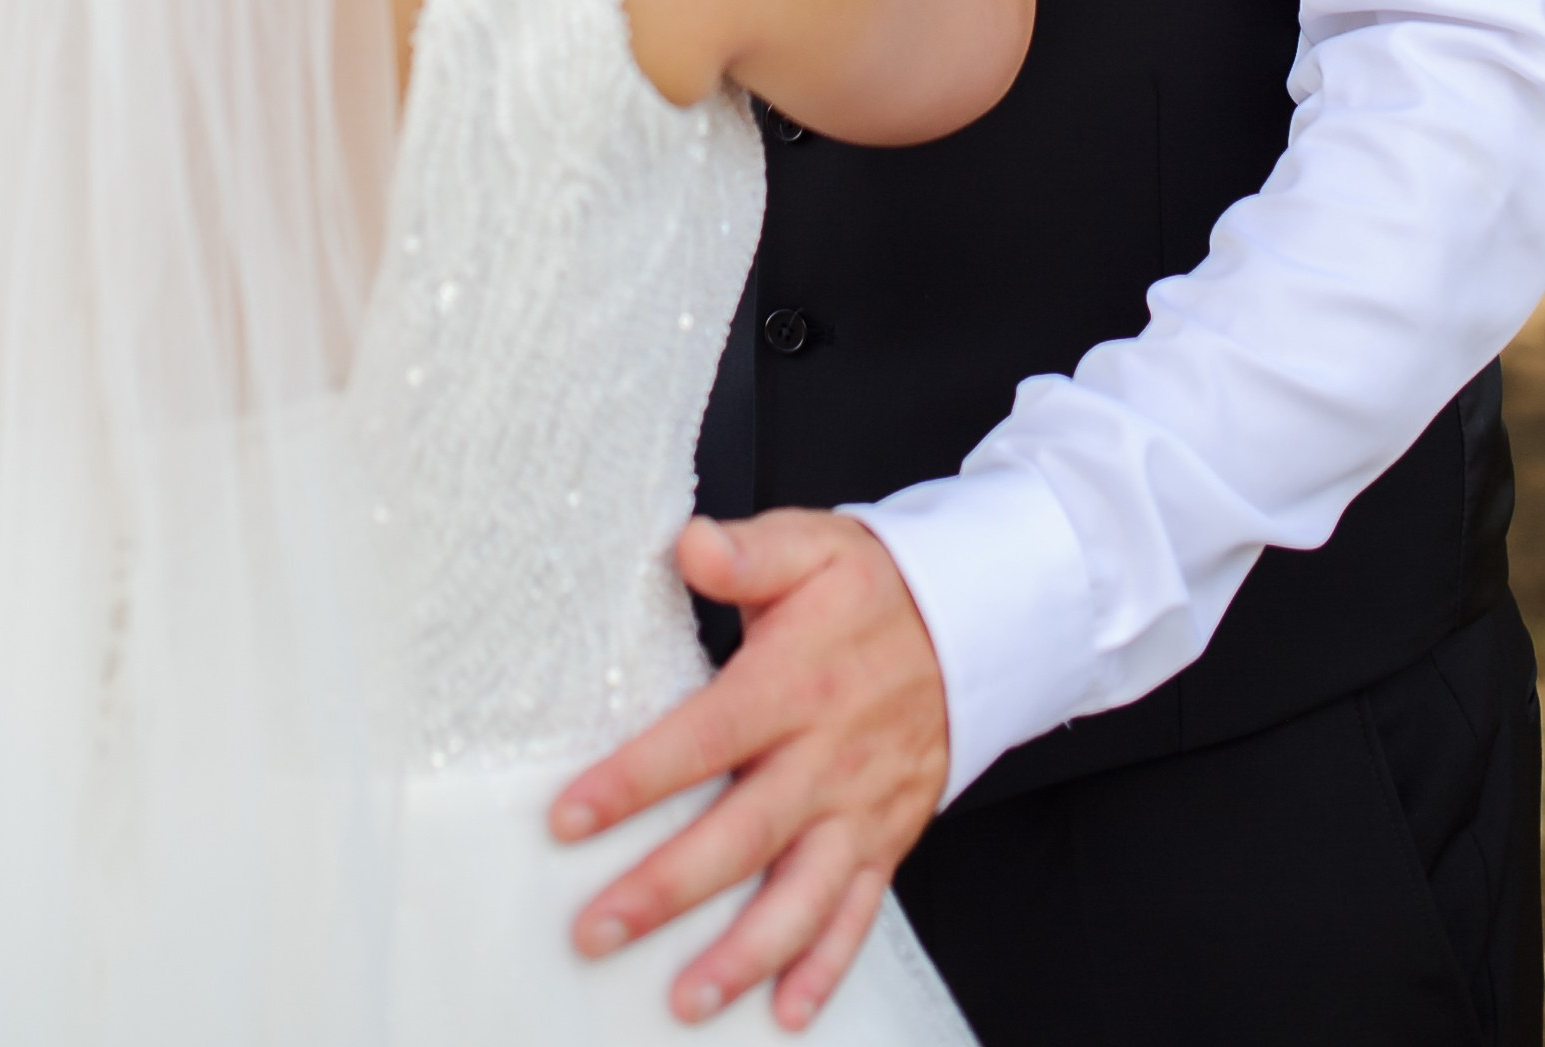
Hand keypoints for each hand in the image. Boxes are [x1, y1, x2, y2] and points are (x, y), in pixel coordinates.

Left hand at [550, 511, 948, 1029]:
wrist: (976, 624)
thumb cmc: (873, 588)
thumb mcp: (813, 546)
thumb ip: (748, 552)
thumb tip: (690, 544)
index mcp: (796, 684)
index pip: (704, 738)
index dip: (636, 780)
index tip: (568, 818)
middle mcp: (826, 758)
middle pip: (741, 836)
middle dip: (665, 890)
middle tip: (595, 931)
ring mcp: (859, 808)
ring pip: (799, 896)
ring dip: (743, 955)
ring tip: (685, 1000)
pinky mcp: (886, 838)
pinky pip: (858, 914)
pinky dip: (826, 969)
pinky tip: (786, 1013)